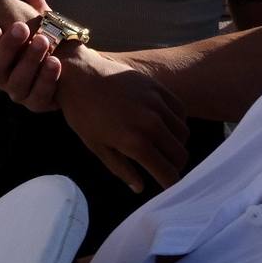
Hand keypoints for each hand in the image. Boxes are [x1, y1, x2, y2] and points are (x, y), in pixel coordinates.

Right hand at [0, 0, 57, 111]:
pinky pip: (38, 95)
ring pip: (17, 81)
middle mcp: (1, 76)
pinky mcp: (37, 103)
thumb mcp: (38, 20)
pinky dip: (47, 79)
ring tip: (44, 41)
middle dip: (9, 46)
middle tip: (22, 27)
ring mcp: (18, 91)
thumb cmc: (47, 40)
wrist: (75, 68)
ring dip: (30, 60)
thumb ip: (29, 1)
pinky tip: (56, 62)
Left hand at [55, 47, 190, 192]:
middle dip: (173, 165)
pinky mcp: (159, 89)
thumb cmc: (82, 112)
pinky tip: (162, 124)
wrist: (78, 74)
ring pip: (183, 135)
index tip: (166, 184)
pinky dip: (176, 123)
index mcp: (135, 142)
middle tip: (163, 165)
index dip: (169, 183)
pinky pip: (181, 112)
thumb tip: (140, 188)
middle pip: (180, 156)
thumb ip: (121, 168)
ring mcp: (157, 104)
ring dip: (175, 144)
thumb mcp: (96, 145)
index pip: (168, 173)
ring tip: (161, 144)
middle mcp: (151, 124)